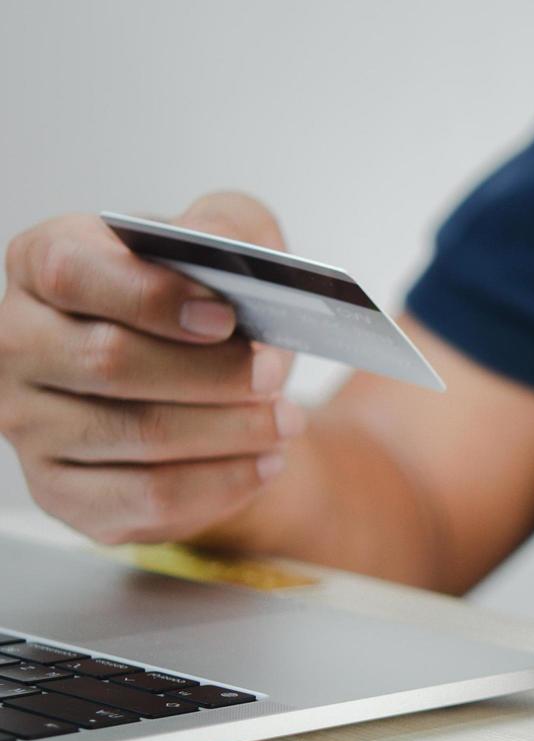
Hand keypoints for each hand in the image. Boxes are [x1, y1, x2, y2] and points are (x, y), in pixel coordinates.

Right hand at [0, 192, 303, 544]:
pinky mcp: (62, 491)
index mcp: (43, 262)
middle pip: (109, 362)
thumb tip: (212, 244)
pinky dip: (221, 482)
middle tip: (272, 377)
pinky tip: (264, 463)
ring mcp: (30, 423)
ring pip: (137, 435)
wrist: (207, 386)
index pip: (71, 273)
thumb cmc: (209, 304)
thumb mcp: (230, 244)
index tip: (224, 317)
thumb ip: (225, 226)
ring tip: (285, 422)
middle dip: (209, 374)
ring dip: (229, 431)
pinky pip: (147, 498)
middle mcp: (17, 342)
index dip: (151, 297)